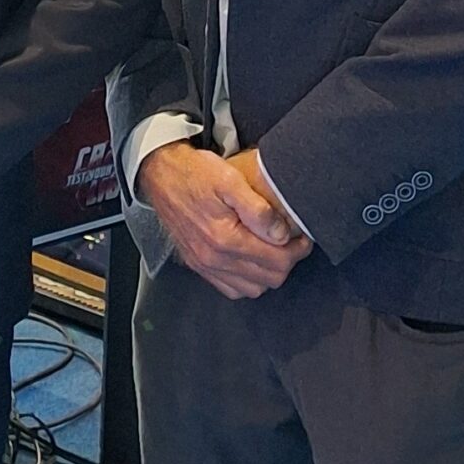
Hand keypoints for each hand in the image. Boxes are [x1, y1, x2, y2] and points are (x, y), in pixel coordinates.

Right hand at [137, 141, 310, 298]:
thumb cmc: (195, 173)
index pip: (277, 261)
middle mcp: (214, 259)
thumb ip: (258, 210)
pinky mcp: (198, 265)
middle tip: (294, 243)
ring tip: (275, 251)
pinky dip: (247, 281)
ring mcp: (205, 265)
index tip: (303, 237)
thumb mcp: (230, 180)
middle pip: (268, 279)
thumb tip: (282, 234)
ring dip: (269, 273)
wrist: (161, 174)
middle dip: (287, 262)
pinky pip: (231, 289)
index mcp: (225, 239)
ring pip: (252, 289)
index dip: (297, 251)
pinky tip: (252, 262)